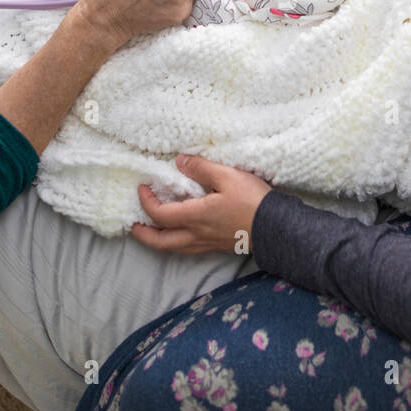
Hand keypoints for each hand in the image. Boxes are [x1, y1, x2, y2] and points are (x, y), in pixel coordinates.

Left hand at [131, 155, 271, 254]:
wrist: (276, 227)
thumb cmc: (252, 200)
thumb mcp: (227, 176)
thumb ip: (202, 168)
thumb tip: (180, 161)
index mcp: (195, 216)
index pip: (160, 214)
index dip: (146, 202)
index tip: (142, 188)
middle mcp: (197, 234)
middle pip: (161, 242)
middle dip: (143, 235)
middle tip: (134, 226)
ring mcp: (207, 243)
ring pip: (174, 248)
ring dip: (158, 241)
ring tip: (152, 231)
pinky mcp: (218, 245)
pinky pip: (189, 249)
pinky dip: (176, 242)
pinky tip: (180, 234)